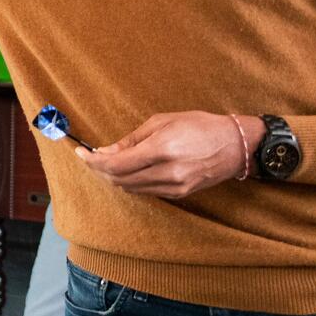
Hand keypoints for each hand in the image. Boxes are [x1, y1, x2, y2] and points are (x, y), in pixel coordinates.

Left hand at [77, 112, 263, 199]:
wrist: (236, 145)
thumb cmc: (200, 125)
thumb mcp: (162, 122)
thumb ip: (131, 140)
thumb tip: (105, 151)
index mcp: (162, 150)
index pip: (116, 164)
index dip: (93, 161)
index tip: (80, 153)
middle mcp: (168, 172)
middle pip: (120, 180)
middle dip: (100, 170)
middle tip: (90, 157)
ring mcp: (175, 186)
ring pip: (131, 188)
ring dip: (114, 177)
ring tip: (107, 162)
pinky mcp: (181, 194)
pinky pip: (147, 191)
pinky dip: (131, 182)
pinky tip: (128, 170)